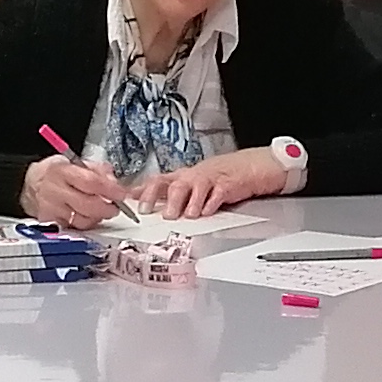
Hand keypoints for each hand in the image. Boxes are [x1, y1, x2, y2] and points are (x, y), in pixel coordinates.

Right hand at [20, 153, 129, 227]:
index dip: (110, 190)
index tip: (121, 194)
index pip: (91, 182)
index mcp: (63, 171)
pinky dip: (85, 224)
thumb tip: (114, 182)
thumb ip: (97, 170)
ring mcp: (52, 208)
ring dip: (97, 217)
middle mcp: (56, 190)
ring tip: (100, 211)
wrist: (30, 185)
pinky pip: (74, 228)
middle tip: (115, 207)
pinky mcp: (50, 222)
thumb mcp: (75, 162)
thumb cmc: (55, 173)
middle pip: (88, 205)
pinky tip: (87, 217)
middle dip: (107, 208)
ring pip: (82, 220)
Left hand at [132, 147, 292, 217]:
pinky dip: (210, 203)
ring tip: (180, 215)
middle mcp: (194, 176)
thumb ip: (174, 193)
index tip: (128, 201)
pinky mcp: (228, 185)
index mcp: (184, 176)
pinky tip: (205, 212)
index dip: (143, 191)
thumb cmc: (222, 176)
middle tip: (150, 212)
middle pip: (172, 183)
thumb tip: (148, 202)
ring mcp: (211, 180)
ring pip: (193, 187)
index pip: (158, 181)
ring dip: (185, 202)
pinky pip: (217, 194)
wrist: (253, 166)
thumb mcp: (195, 183)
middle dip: (159, 197)